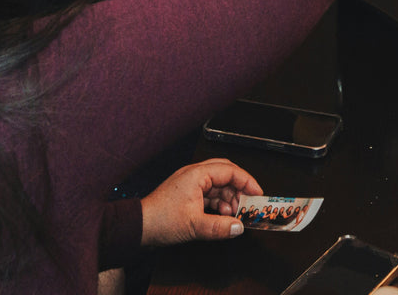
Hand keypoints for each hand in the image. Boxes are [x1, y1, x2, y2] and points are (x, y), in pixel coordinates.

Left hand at [140, 159, 263, 245]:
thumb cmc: (160, 220)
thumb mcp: (195, 225)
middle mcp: (194, 174)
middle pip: (226, 174)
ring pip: (218, 185)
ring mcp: (190, 183)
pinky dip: (218, 203)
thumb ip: (220, 226)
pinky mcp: (187, 194)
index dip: (247, 182)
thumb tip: (239, 227)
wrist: (138, 227)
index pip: (230, 171)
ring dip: (229, 198)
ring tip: (233, 214)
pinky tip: (222, 216)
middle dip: (239, 189)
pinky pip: (210, 194)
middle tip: (248, 203)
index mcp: (197, 174)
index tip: (258, 194)